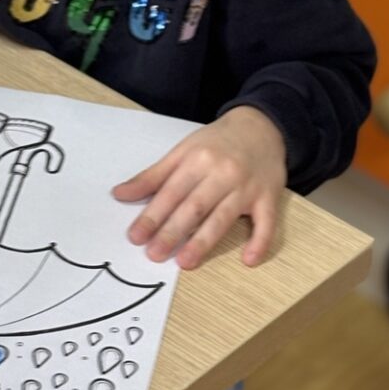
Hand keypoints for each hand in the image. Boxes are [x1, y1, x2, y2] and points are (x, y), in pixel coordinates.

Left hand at [114, 106, 286, 269]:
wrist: (261, 127)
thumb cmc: (217, 143)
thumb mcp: (182, 151)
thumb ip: (152, 176)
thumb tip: (119, 194)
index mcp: (197, 160)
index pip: (171, 192)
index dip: (152, 215)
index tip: (136, 236)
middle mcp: (222, 173)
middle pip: (194, 206)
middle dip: (173, 232)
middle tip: (154, 254)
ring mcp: (247, 186)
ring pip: (223, 217)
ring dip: (204, 241)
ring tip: (185, 262)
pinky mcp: (269, 197)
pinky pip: (267, 222)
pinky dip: (259, 241)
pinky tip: (248, 260)